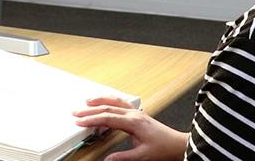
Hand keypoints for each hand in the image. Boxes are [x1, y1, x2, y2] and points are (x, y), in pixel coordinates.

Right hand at [73, 96, 187, 160]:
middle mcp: (134, 114)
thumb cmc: (163, 148)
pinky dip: (111, 101)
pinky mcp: (139, 115)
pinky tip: (107, 102)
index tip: (79, 122)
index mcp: (133, 122)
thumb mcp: (142, 156)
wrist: (177, 144)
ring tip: (87, 102)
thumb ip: (123, 157)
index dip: (92, 120)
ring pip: (115, 102)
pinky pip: (122, 103)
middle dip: (90, 110)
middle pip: (108, 108)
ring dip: (100, 101)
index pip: (107, 118)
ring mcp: (137, 113)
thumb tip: (107, 160)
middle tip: (76, 113)